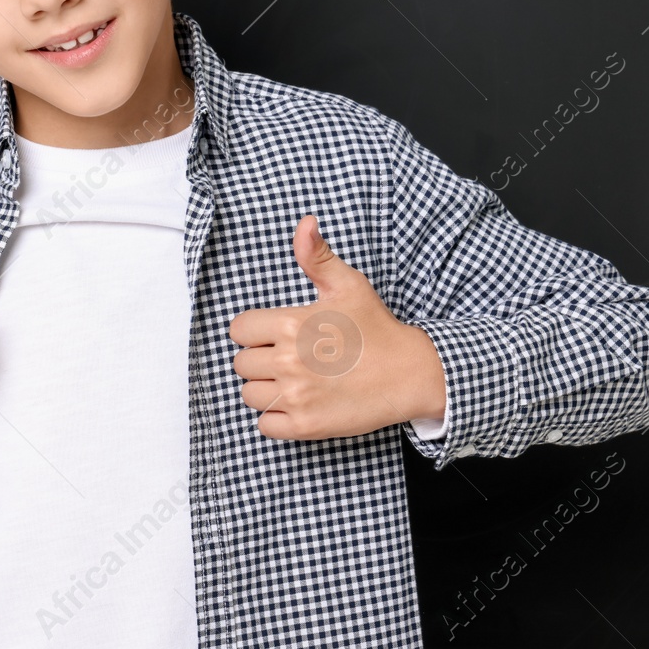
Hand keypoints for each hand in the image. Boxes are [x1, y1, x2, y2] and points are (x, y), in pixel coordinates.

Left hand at [228, 214, 446, 440]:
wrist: (409, 373)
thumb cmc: (376, 328)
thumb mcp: (347, 285)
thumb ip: (316, 256)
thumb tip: (305, 223)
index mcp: (291, 324)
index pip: (239, 329)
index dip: (254, 330)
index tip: (275, 333)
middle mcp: (288, 360)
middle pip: (241, 363)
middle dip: (259, 359)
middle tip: (288, 357)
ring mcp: (296, 395)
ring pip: (249, 394)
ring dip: (265, 388)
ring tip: (292, 380)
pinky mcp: (305, 425)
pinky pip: (265, 425)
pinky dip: (276, 417)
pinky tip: (297, 403)